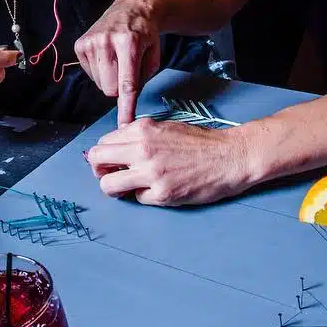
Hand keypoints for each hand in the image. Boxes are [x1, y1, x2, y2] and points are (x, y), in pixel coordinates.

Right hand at [74, 0, 162, 124]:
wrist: (132, 9)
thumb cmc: (146, 36)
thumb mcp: (154, 56)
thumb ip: (142, 80)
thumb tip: (127, 102)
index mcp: (129, 43)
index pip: (126, 83)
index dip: (125, 107)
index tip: (123, 125)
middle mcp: (106, 41)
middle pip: (110, 89)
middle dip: (119, 88)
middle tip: (127, 72)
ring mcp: (91, 41)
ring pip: (100, 84)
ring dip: (110, 78)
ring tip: (117, 60)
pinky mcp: (80, 44)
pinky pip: (90, 75)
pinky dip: (100, 71)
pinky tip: (107, 56)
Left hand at [83, 117, 253, 205]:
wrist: (230, 156)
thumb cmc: (200, 142)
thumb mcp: (164, 127)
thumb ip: (138, 135)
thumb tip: (116, 147)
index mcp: (142, 130)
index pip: (103, 142)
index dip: (105, 154)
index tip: (112, 161)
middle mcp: (142, 149)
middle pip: (96, 159)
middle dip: (99, 170)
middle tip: (112, 175)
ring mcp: (151, 173)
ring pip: (107, 185)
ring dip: (114, 188)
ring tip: (127, 188)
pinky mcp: (162, 193)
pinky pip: (137, 198)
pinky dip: (144, 196)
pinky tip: (158, 190)